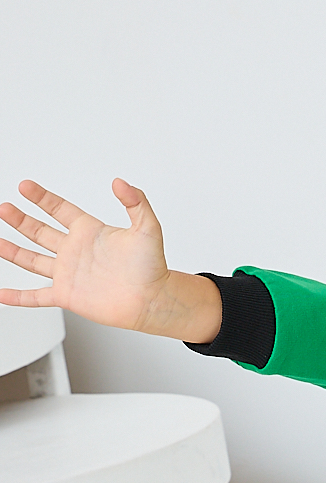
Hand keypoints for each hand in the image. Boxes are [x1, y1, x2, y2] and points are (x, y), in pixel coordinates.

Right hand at [0, 178, 222, 342]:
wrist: (153, 300)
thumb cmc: (153, 267)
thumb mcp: (148, 228)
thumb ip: (136, 202)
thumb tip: (120, 182)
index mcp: (90, 232)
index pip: (60, 209)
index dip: (42, 197)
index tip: (24, 186)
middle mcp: (76, 251)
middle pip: (40, 231)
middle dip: (21, 219)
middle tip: (4, 207)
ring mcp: (69, 274)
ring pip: (32, 259)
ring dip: (13, 250)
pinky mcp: (67, 295)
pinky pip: (36, 296)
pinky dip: (18, 296)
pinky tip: (2, 293)